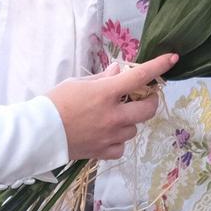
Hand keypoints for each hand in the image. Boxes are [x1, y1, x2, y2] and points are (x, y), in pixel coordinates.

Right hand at [46, 55, 175, 160]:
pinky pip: (122, 146)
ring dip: (128, 121)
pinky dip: (117, 140)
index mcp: (105, 93)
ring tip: (111, 118)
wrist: (38, 133)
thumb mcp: (76, 83)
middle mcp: (113, 115)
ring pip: (134, 128)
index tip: (172, 59)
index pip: (139, 76)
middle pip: (148, 109)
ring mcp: (110, 136)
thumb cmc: (54, 103)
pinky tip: (105, 135)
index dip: (159, 66)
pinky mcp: (104, 152)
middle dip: (148, 100)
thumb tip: (119, 71)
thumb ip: (102, 78)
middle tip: (139, 97)